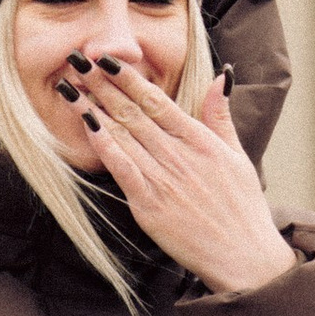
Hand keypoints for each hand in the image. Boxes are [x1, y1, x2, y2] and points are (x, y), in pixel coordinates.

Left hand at [72, 59, 292, 295]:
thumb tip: (221, 75)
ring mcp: (162, 179)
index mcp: (199, 140)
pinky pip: (122, 169)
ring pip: (122, 136)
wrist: (244, 256)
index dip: (129, 78)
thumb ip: (220, 115)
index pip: (156, 100)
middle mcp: (178, 155)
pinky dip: (104, 146)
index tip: (107, 59)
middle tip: (77, 61)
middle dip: (102, 85)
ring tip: (70, 88)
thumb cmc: (243, 207)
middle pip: (133, 112)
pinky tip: (86, 127)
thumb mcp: (238, 154)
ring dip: (93, 109)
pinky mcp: (149, 205)